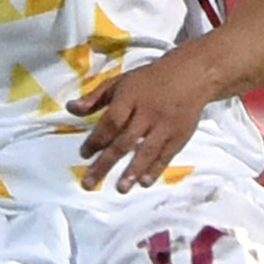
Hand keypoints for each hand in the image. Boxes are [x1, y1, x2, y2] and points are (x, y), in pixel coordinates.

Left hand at [69, 48, 220, 191]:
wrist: (192, 74)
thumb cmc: (150, 80)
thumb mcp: (120, 81)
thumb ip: (95, 97)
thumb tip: (71, 109)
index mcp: (130, 97)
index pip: (111, 122)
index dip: (96, 140)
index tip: (83, 154)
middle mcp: (148, 113)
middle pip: (125, 141)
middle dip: (106, 163)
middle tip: (89, 183)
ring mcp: (166, 125)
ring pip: (147, 150)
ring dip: (133, 171)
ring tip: (120, 188)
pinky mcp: (181, 134)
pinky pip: (167, 154)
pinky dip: (156, 168)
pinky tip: (145, 182)